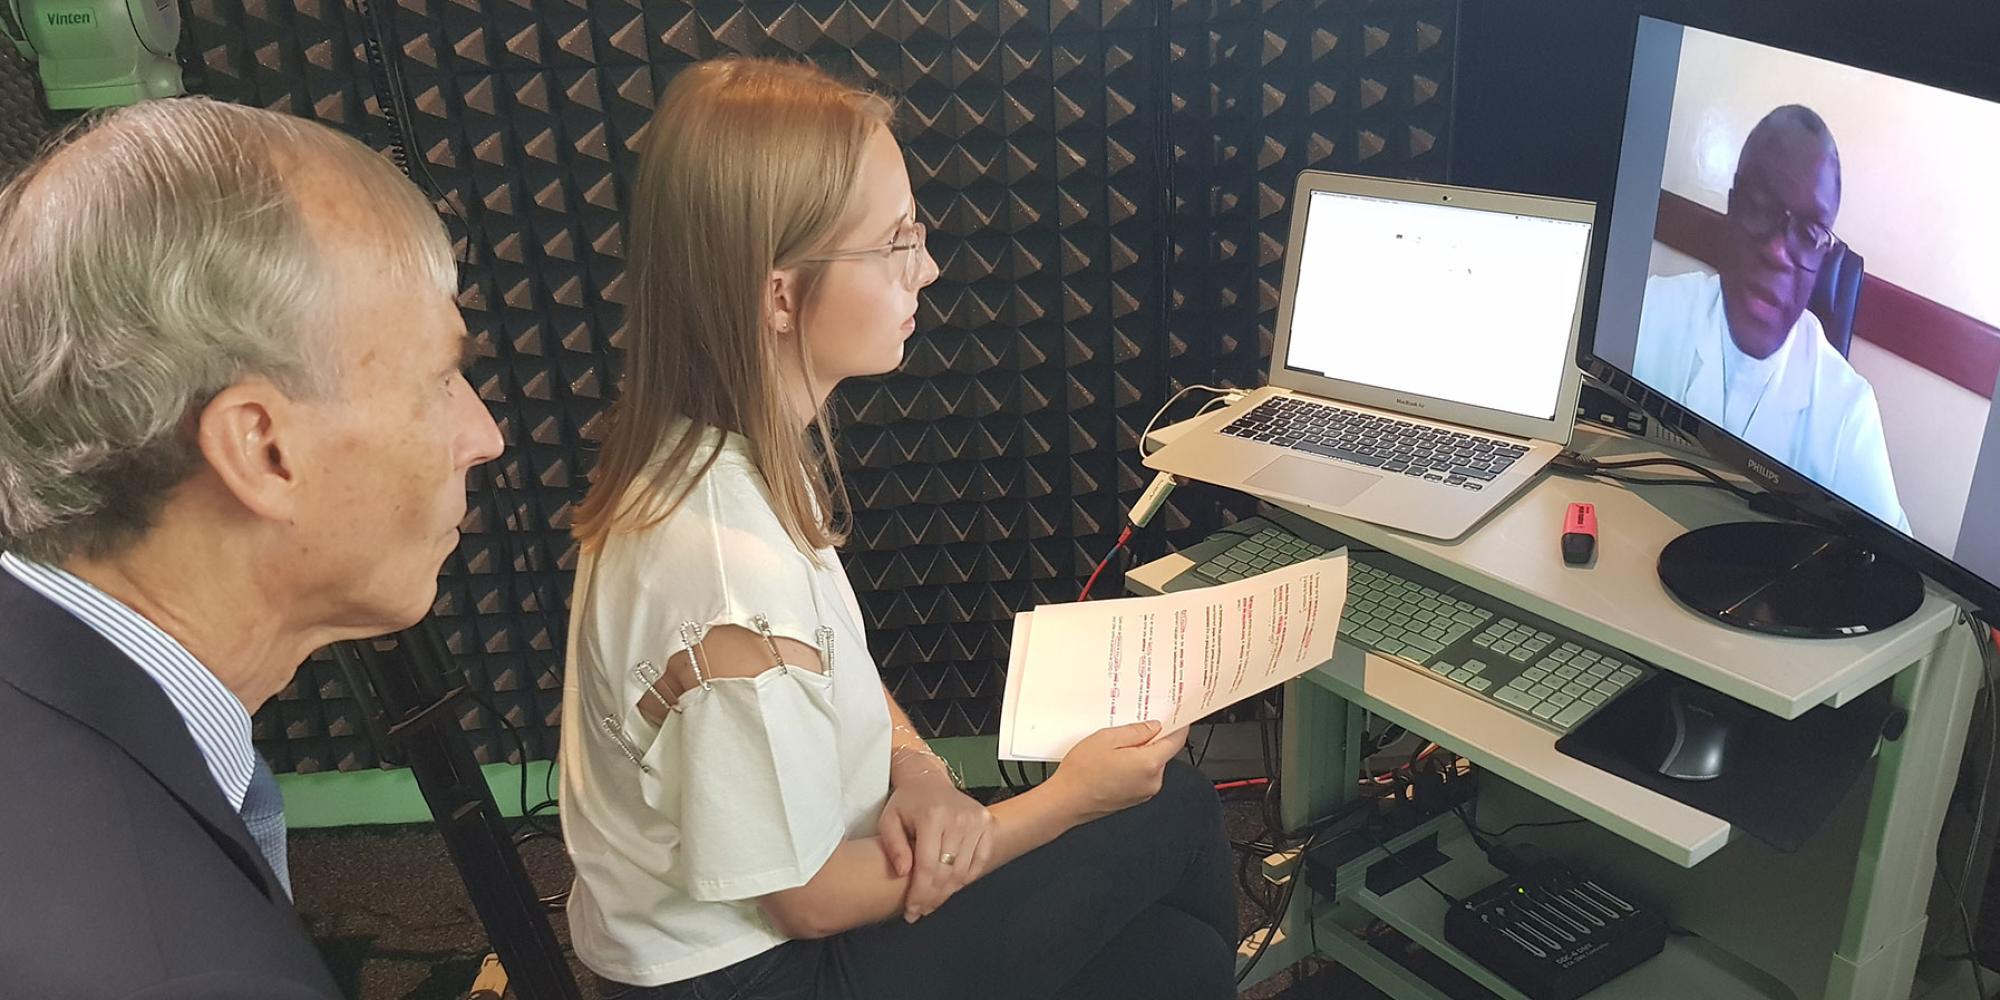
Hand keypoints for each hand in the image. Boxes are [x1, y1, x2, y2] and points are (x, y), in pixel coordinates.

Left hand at [877, 768, 993, 922]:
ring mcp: (977, 821)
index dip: (920, 894)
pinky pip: (980, 861)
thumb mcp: (888, 821)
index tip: (912, 911)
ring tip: (933, 901)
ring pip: (964, 871)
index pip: (927, 867)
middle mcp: (958, 818)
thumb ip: (893, 846)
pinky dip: (966, 878)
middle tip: (921, 911)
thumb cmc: (906, 803)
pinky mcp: (988, 824)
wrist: (928, 779)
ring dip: (948, 892)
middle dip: (933, 898)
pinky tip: (951, 885)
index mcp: (932, 816)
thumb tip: (903, 872)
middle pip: (947, 872)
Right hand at [1046, 720, 1189, 822]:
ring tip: (1113, 750)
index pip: (1175, 741)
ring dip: (1140, 754)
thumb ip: (1136, 731)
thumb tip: (1153, 727)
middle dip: (1150, 740)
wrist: (1066, 801)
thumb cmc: (1082, 773)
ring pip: (1151, 764)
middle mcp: (1152, 781)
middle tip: (1128, 730)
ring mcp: (1144, 792)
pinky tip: (1112, 763)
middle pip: (1162, 752)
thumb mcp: (1107, 738)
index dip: (1178, 726)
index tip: (1178, 717)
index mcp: (1149, 764)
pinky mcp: (1135, 799)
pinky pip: (1141, 776)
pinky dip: (1133, 767)